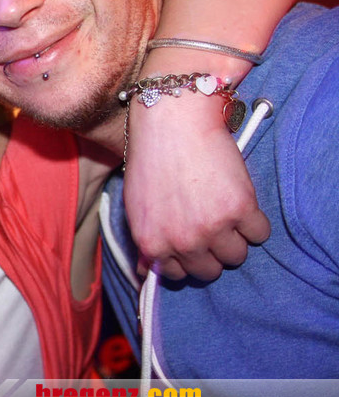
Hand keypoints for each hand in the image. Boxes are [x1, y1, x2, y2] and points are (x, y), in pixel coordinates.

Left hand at [124, 92, 269, 280]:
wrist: (171, 121)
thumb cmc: (151, 158)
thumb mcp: (137, 205)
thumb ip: (148, 241)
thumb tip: (149, 272)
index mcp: (152, 242)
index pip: (178, 275)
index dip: (186, 258)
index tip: (191, 243)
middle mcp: (182, 241)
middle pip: (211, 270)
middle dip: (211, 250)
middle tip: (210, 223)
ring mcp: (212, 228)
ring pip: (237, 255)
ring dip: (235, 237)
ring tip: (223, 208)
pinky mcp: (240, 210)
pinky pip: (259, 233)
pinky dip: (255, 221)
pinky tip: (240, 199)